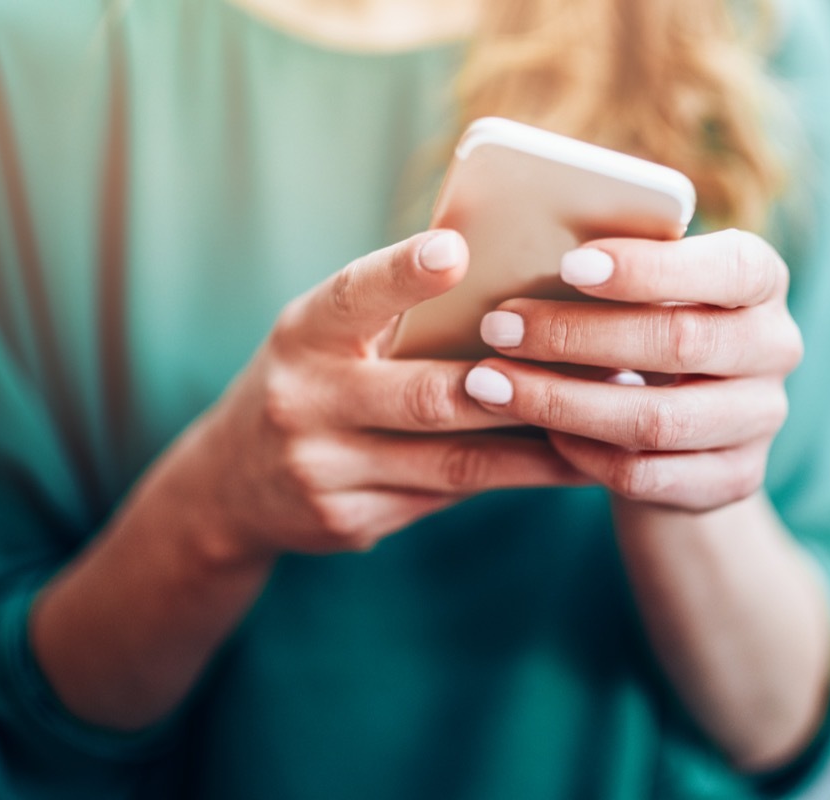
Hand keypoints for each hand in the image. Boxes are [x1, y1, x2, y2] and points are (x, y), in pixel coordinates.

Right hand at [192, 230, 585, 561]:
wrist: (228, 487)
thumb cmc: (308, 381)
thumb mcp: (323, 337)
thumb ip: (389, 316)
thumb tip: (504, 283)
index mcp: (302, 335)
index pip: (352, 296)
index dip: (402, 274)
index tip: (455, 249)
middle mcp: (304, 402)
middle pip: (426, 396)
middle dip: (515, 387)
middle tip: (595, 370)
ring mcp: (324, 472)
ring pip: (452, 461)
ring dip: (536, 449)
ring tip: (602, 431)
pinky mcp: (350, 522)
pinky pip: (444, 495)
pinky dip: (506, 478)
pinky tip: (560, 466)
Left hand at [462, 228, 801, 511]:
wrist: (693, 432)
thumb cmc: (651, 332)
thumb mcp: (646, 291)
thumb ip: (613, 268)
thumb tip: (519, 243)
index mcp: (762, 281)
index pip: (729, 266)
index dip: (650, 268)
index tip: (569, 265)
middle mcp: (776, 348)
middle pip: (680, 344)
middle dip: (577, 335)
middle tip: (499, 327)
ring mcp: (760, 421)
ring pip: (657, 420)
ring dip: (563, 401)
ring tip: (492, 384)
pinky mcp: (734, 481)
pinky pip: (647, 475)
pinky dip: (584, 453)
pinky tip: (541, 430)